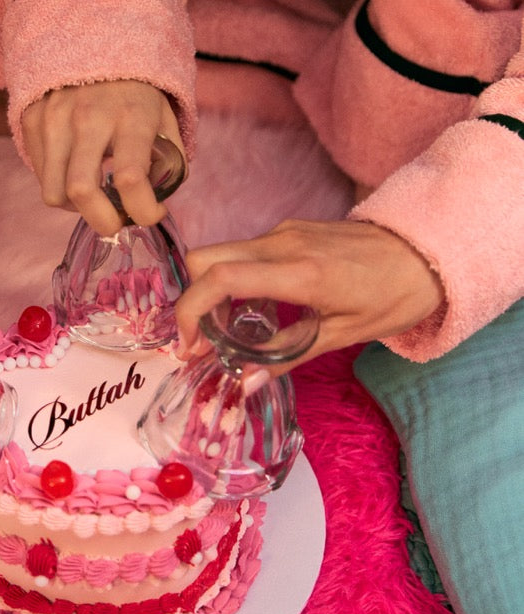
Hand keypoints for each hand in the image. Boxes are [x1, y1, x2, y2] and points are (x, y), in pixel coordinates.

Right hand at [21, 79, 184, 234]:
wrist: (94, 39)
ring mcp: (54, 118)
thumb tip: (158, 202)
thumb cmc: (137, 89)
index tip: (152, 214)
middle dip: (102, 222)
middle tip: (115, 224)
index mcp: (132, 116)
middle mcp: (89, 117)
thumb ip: (169, 161)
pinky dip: (59, 184)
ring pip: (54, 192)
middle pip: (81, 192)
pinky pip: (41, 174)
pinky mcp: (32, 118)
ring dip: (77, 206)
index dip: (143, 211)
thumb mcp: (165, 117)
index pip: (132, 178)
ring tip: (94, 194)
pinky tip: (76, 169)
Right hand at [174, 219, 444, 373]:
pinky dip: (234, 280)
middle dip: (191, 300)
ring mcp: (283, 232)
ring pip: (221, 254)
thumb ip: (286, 355)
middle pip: (204, 259)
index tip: (189, 346)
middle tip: (201, 342)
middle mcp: (282, 243)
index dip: (191, 311)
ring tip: (227, 333)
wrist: (425, 250)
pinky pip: (245, 252)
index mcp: (298, 272)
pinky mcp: (289, 230)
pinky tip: (255, 311)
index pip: (220, 278)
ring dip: (211, 292)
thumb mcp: (342, 334)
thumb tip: (245, 383)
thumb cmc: (393, 295)